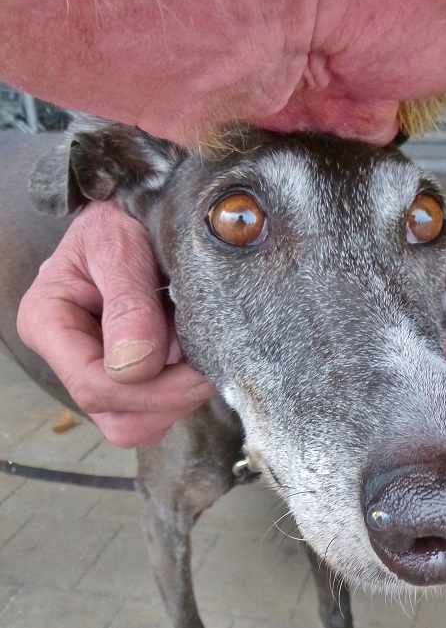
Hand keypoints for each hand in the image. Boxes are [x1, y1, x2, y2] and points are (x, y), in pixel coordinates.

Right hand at [17, 201, 217, 447]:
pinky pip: (162, 407)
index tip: (199, 369)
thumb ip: (127, 302)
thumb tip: (136, 366)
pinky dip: (186, 389)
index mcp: (51, 323)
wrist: (137, 211)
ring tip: (199, 345)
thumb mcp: (118, 245)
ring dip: (182, 395)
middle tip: (207, 360)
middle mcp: (72, 356)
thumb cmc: (122, 218)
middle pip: (120, 419)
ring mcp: (104, 370)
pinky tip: (196, 352)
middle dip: (170, 399)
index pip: (95, 386)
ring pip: (144, 422)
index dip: (152, 390)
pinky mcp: (134, 374)